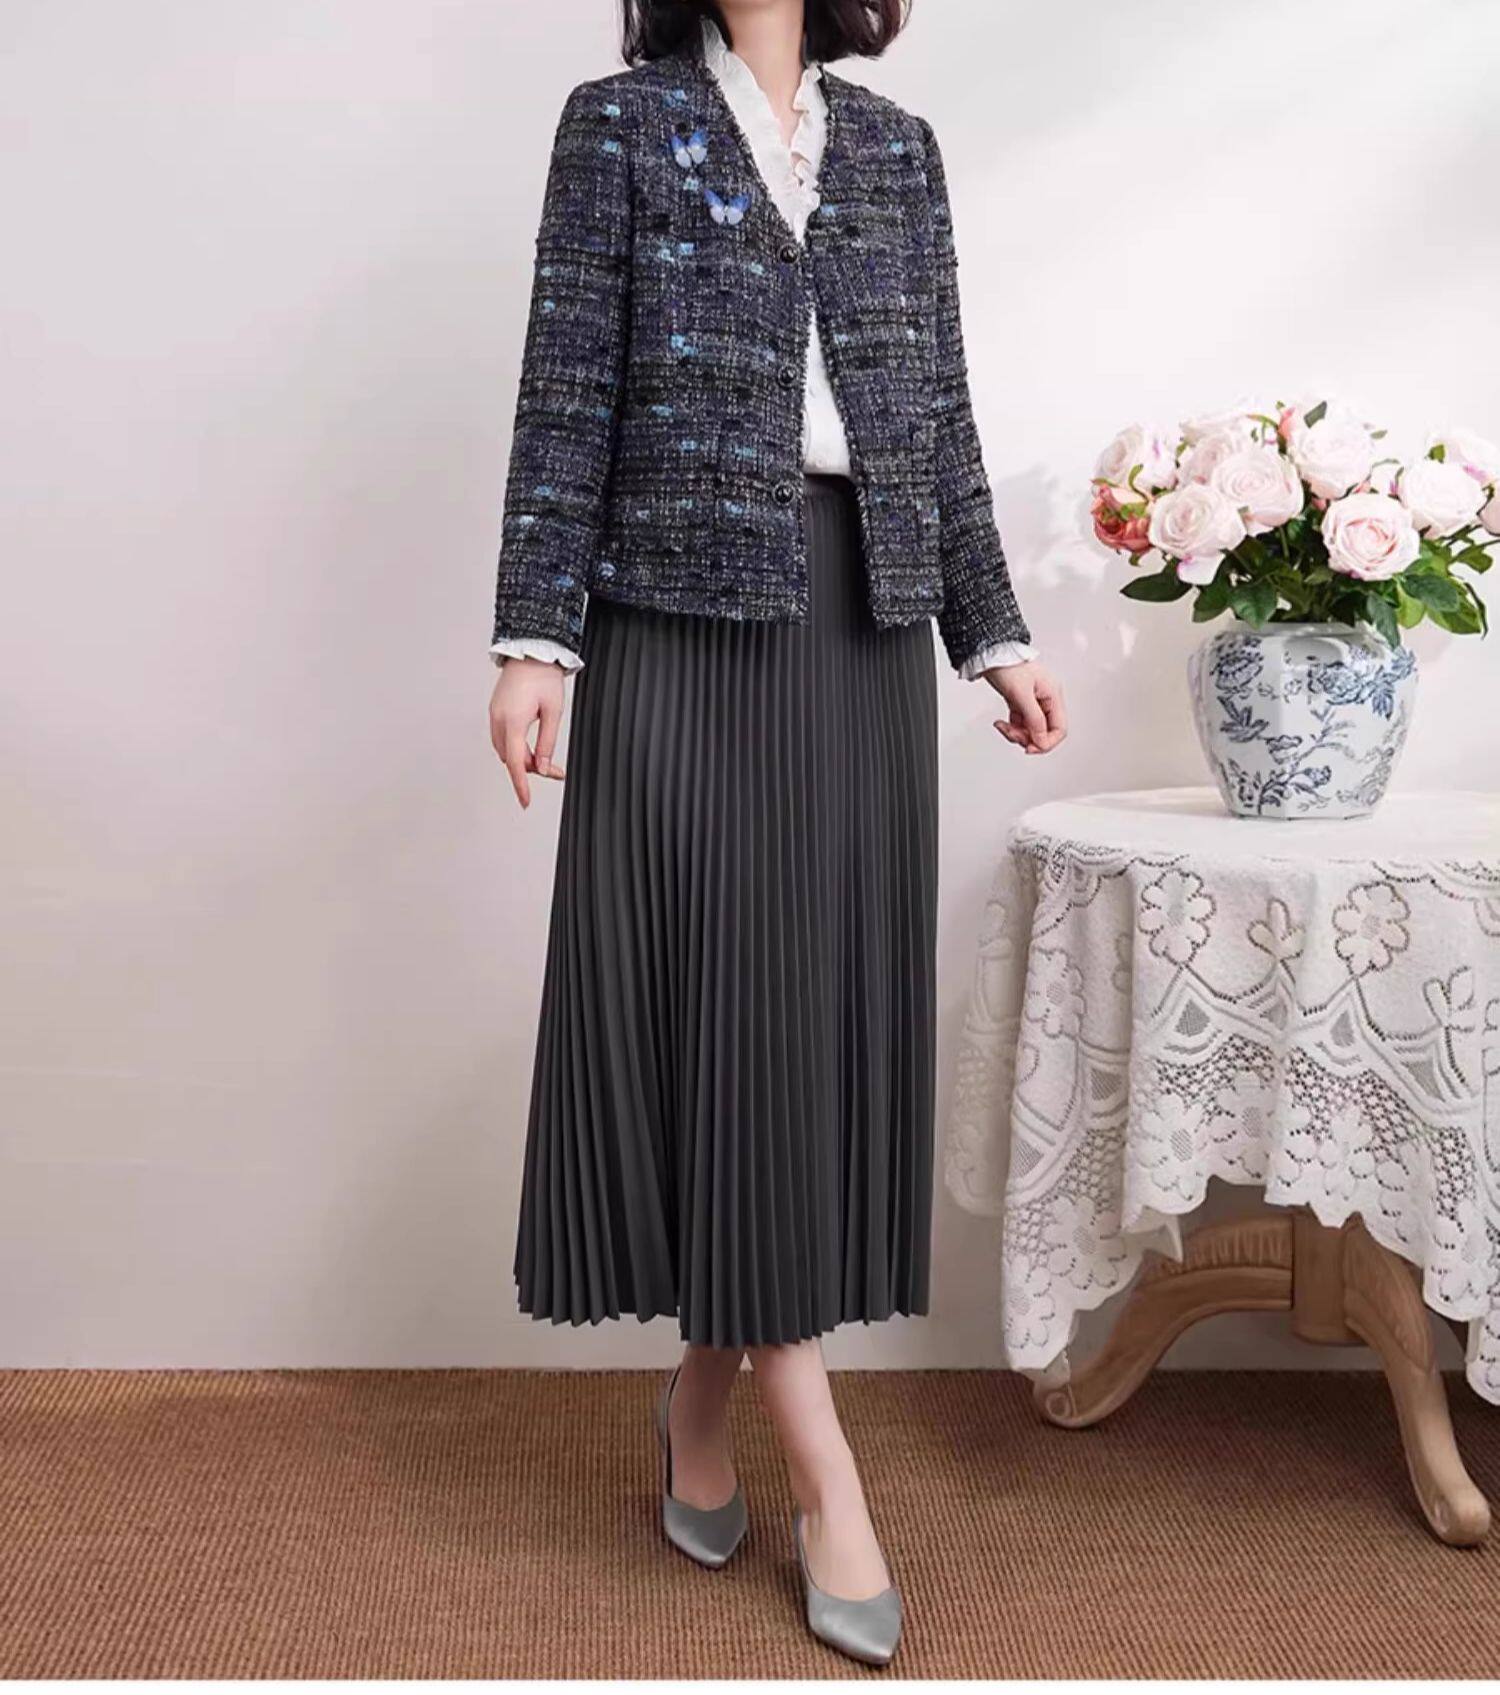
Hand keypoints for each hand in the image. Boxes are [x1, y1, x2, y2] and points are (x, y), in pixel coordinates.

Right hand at [489, 658, 566, 807]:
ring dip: (523, 759)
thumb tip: (542, 766)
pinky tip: (530, 746)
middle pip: (512, 759)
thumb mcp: (553, 712)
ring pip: (506, 750)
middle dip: (532, 769)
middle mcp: (499, 721)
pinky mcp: (496, 711)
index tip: (526, 802)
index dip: (521, 786)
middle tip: (556, 772)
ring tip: (545, 759)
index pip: (515, 763)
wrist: (531, 650)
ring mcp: (494, 715)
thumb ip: (547, 742)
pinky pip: (503, 738)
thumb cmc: (544, 677)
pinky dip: (516, 747)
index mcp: (513, 722)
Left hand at [984, 660, 1067, 755]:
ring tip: (1004, 726)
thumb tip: (1041, 739)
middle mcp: (1046, 700)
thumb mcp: (1021, 695)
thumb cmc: (1008, 666)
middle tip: (1012, 734)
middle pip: (1045, 732)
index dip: (1046, 742)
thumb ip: (1034, 719)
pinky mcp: (1022, 704)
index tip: (1030, 748)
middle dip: (1028, 737)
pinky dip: (1011, 727)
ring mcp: (1034, 702)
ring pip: (1031, 730)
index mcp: (1053, 695)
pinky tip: (1001, 722)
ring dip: (1017, 733)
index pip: (1060, 729)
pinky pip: (1021, 724)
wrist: (991, 656)